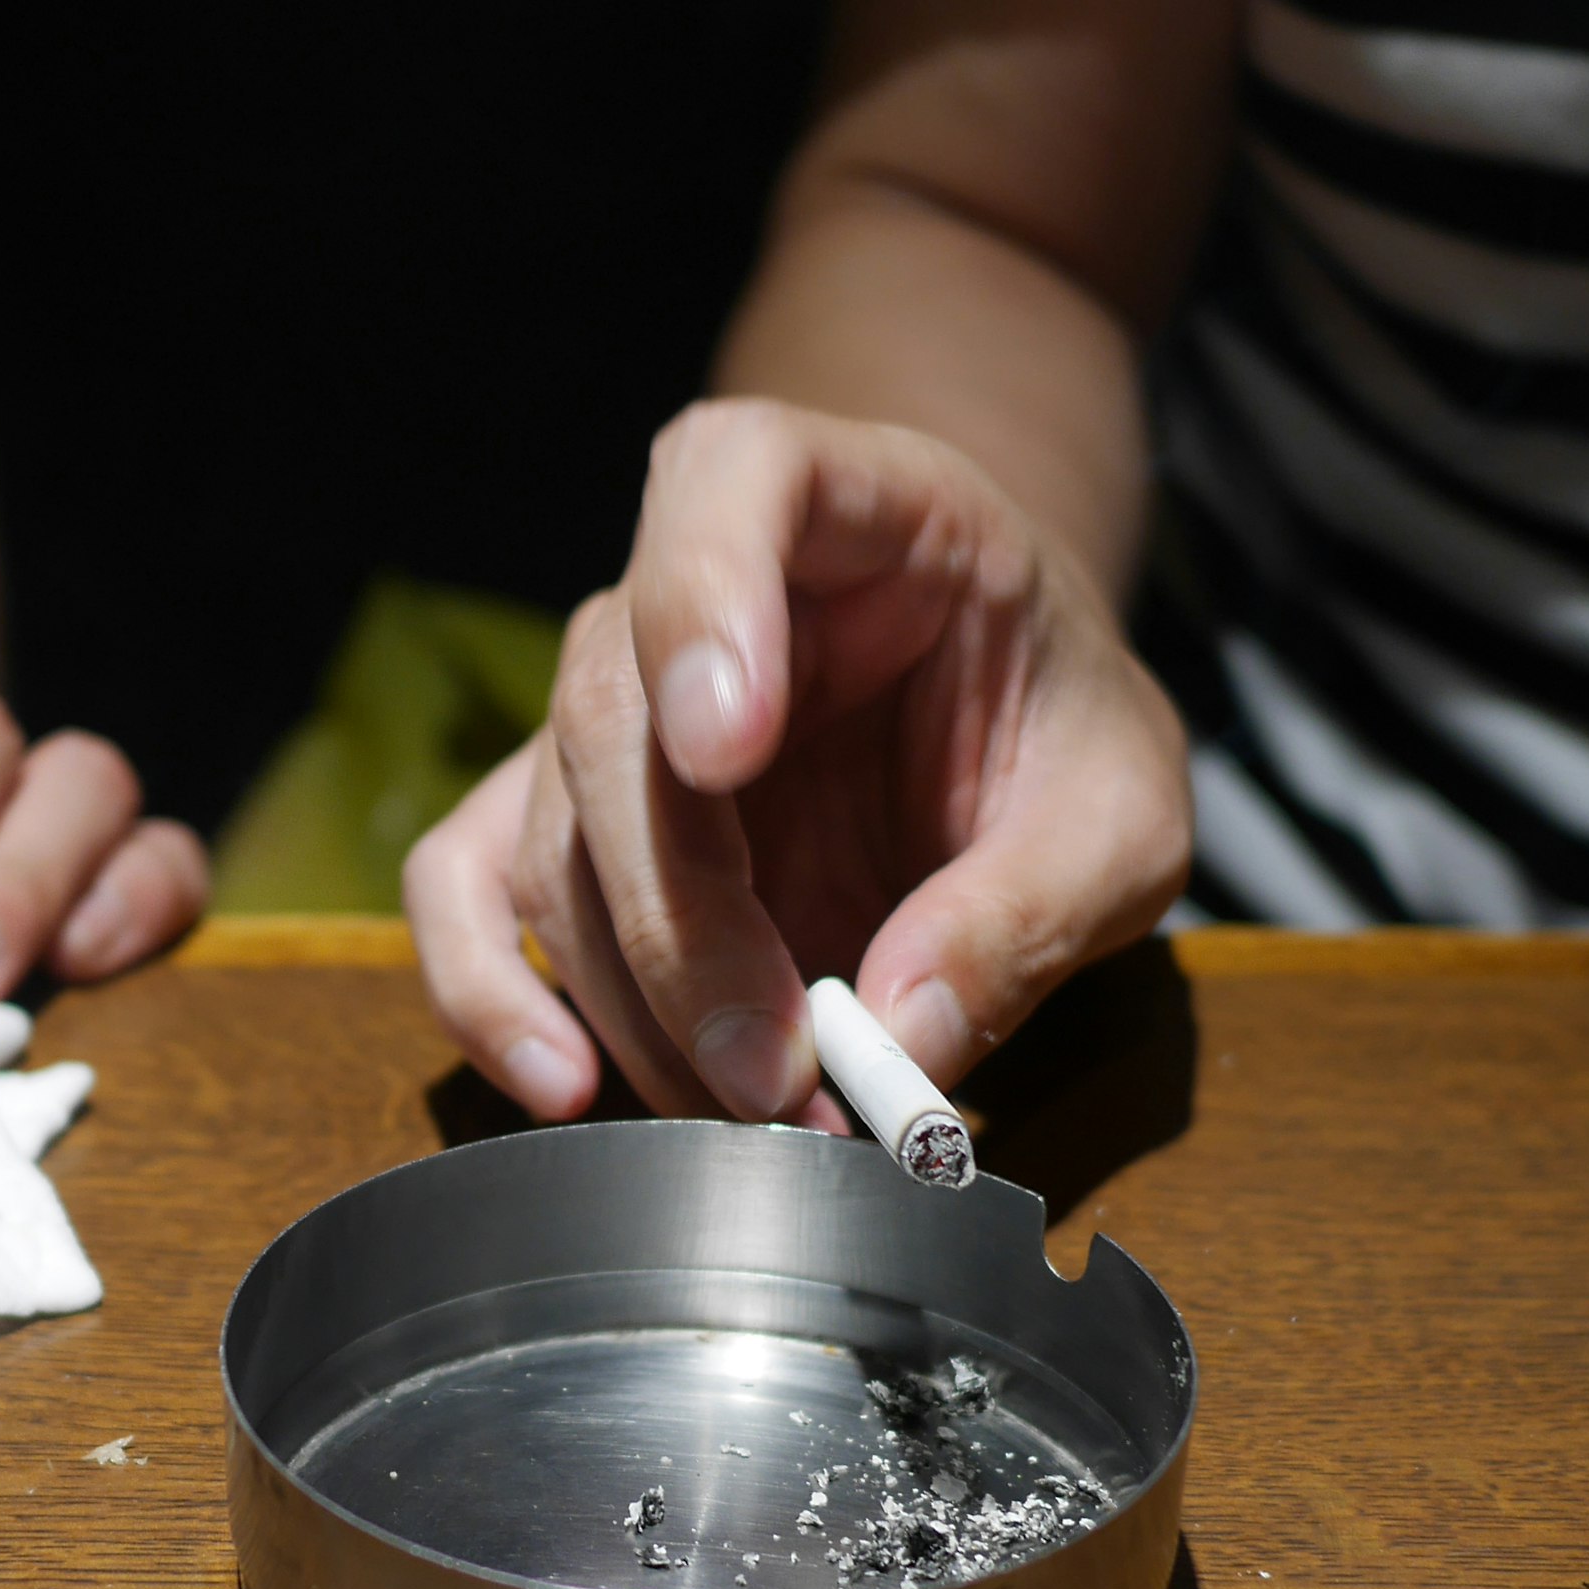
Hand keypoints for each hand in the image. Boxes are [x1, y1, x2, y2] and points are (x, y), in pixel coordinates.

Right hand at [404, 400, 1187, 1123]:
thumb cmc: (1063, 731)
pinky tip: (567, 1084)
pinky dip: (487, 989)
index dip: (705, 598)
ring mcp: (616, 700)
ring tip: (747, 1113)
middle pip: (612, 712)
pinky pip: (466, 885)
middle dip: (683, 919)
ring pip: (551, 832)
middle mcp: (699, 582)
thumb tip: (901, 1040)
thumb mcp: (1122, 820)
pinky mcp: (567, 811)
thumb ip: (1031, 909)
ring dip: (631, 997)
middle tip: (774, 1073)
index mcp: (863, 508)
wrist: (1013, 728)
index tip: (722, 752)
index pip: (737, 476)